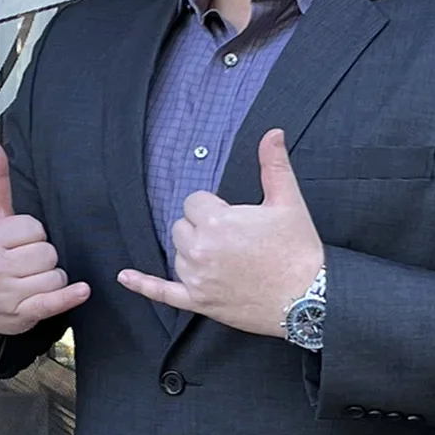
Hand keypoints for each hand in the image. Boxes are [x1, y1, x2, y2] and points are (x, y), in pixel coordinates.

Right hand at [0, 143, 91, 339]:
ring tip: (30, 279)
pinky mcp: (21, 315)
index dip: (33, 233)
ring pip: (55, 276)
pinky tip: (81, 290)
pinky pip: (53, 302)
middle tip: (24, 262)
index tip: (18, 242)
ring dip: (50, 277)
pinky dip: (69, 296)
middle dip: (43, 256)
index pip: (34, 228)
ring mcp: (7, 293)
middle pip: (47, 252)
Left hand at [117, 127, 324, 339]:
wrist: (310, 298)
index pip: (194, 202)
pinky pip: (163, 292)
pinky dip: (143, 285)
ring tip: (229, 259)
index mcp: (217, 222)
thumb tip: (272, 133)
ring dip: (194, 252)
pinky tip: (125, 277)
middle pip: (181, 226)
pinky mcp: (199, 302)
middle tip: (235, 238)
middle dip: (202, 227)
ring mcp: (197, 278)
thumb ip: (273, 164)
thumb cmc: (298, 250)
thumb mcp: (288, 202)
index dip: (214, 207)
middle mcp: (200, 250)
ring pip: (177, 254)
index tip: (235, 217)